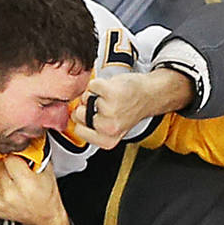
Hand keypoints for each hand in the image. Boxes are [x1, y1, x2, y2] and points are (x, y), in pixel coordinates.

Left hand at [0, 156, 68, 224]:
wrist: (43, 216)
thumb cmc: (46, 194)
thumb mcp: (45, 169)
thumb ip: (33, 152)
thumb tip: (21, 138)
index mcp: (27, 184)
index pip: (9, 158)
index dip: (14, 155)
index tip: (19, 158)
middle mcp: (10, 194)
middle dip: (7, 163)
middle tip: (17, 169)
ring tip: (11, 178)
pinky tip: (1, 183)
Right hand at [69, 69, 193, 148]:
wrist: (149, 95)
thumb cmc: (131, 109)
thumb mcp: (111, 128)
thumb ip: (93, 128)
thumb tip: (74, 117)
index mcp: (107, 140)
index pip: (78, 131)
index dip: (82, 121)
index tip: (92, 116)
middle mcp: (109, 128)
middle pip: (78, 114)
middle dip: (86, 106)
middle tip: (103, 105)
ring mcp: (110, 110)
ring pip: (85, 98)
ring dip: (94, 94)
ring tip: (110, 97)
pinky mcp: (111, 93)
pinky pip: (92, 85)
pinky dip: (100, 83)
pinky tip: (111, 89)